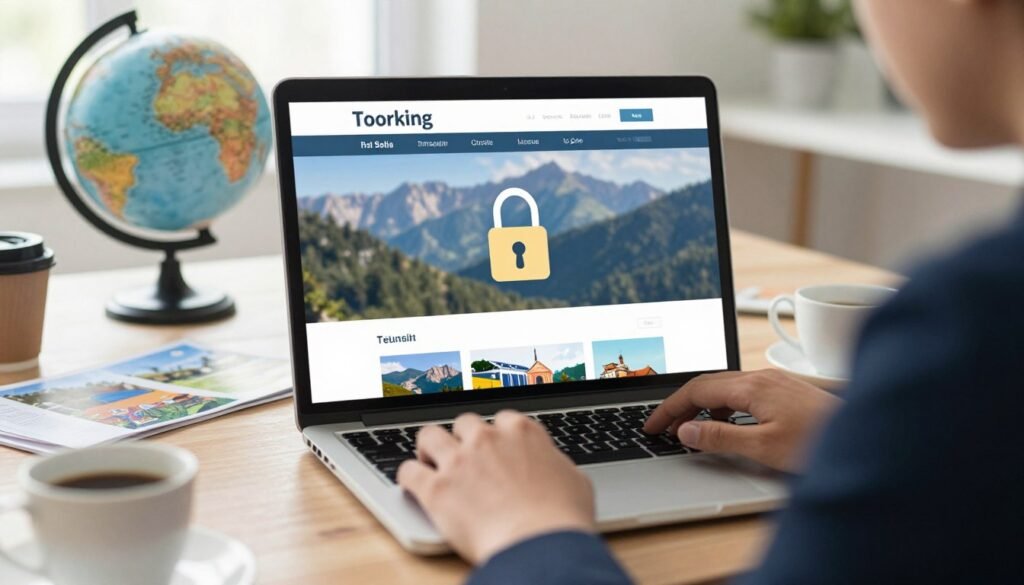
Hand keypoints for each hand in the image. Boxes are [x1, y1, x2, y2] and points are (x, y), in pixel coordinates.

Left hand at [398, 411, 594, 563]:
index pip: (502, 419)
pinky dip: (408, 476)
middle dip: (463, 439)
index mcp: (522, 432)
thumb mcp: (575, 482)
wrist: (540, 547)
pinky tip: (413, 483)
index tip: (496, 448)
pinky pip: (408, 471)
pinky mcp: (436, 490)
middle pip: (464, 423)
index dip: (497, 435)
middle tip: (465, 458)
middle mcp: (487, 439)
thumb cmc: (563, 520)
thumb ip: (557, 465)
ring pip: (429, 436)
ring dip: (429, 448)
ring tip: (431, 461)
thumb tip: (554, 467)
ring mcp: (459, 462)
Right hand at [644, 370, 840, 472]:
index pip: (696, 390)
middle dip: (680, 405)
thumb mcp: (763, 447)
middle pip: (707, 383)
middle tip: (662, 427)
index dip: (669, 408)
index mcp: (752, 386)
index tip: (652, 426)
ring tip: (690, 430)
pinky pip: (743, 391)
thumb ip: (720, 438)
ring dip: (702, 405)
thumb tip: (686, 431)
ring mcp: (775, 382)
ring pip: (725, 387)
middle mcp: (762, 377)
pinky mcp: (786, 391)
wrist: (869, 439)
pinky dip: (724, 406)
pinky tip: (727, 424)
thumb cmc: (821, 444)